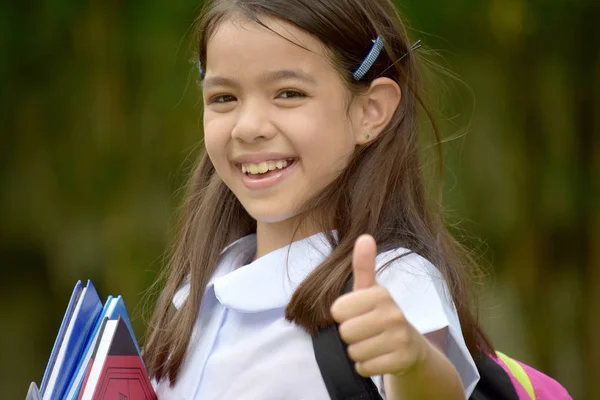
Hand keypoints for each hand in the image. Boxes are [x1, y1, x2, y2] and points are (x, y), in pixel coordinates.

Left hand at [330, 234, 427, 377]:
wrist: (411, 348)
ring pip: (354, 352)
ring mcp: (400, 338)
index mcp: (381, 294)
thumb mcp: (371, 291)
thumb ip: (364, 266)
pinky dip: (367, 367)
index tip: (357, 314)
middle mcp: (393, 314)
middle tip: (366, 332)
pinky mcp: (402, 360)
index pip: (337, 311)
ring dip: (358, 352)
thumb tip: (364, 237)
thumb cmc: (382, 316)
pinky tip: (379, 357)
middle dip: (350, 337)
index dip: (343, 316)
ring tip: (373, 344)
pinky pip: (365, 367)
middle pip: (345, 333)